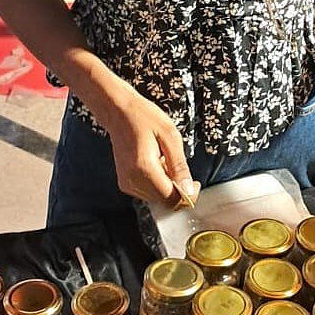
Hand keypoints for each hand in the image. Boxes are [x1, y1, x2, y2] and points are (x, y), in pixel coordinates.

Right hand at [97, 83, 194, 206]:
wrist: (119, 112)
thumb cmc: (144, 118)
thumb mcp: (170, 136)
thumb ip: (179, 165)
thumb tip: (188, 190)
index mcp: (144, 169)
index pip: (170, 199)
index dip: (187, 195)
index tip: (194, 182)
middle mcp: (132, 181)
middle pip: (164, 201)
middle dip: (178, 190)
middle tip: (181, 168)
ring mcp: (126, 183)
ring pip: (157, 198)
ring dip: (168, 186)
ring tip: (165, 162)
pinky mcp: (125, 183)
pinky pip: (148, 192)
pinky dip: (158, 183)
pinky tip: (157, 166)